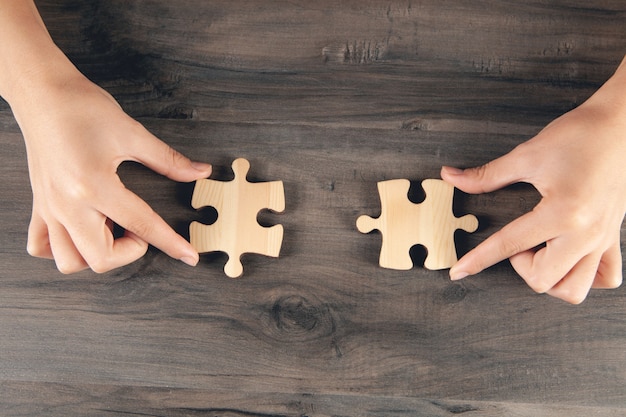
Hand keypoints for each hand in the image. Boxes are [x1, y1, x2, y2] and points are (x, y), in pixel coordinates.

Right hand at [15, 75, 211, 273]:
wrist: (42, 92)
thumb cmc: (83, 108)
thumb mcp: (132, 133)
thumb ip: (168, 160)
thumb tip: (200, 172)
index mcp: (94, 185)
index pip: (141, 224)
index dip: (171, 243)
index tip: (189, 256)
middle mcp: (68, 204)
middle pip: (100, 258)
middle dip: (129, 252)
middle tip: (139, 228)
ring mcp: (50, 208)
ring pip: (70, 261)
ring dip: (96, 255)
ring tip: (110, 229)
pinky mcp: (39, 205)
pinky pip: (41, 246)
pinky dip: (64, 249)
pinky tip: (82, 232)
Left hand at [442, 60, 625, 303]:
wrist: (622, 123)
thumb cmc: (580, 135)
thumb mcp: (527, 155)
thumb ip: (486, 175)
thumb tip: (452, 177)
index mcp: (562, 213)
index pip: (509, 245)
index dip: (478, 259)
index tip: (460, 271)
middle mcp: (585, 233)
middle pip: (544, 280)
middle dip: (520, 266)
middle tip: (517, 241)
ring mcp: (603, 238)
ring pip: (574, 289)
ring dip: (550, 278)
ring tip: (541, 253)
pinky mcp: (614, 236)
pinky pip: (605, 277)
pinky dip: (582, 277)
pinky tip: (567, 259)